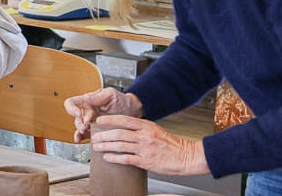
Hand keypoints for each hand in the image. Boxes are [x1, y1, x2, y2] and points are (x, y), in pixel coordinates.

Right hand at [64, 87, 142, 140]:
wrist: (133, 112)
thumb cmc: (122, 101)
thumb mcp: (111, 94)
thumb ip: (98, 96)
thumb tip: (85, 97)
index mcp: (88, 101)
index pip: (72, 103)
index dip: (71, 108)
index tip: (78, 113)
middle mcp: (87, 112)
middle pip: (75, 117)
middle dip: (80, 122)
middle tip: (86, 125)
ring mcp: (90, 123)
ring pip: (79, 127)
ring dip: (80, 131)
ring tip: (86, 132)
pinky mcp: (95, 132)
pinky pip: (85, 136)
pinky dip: (81, 138)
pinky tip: (80, 139)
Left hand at [91, 115, 208, 175]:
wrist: (187, 157)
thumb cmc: (173, 145)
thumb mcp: (157, 130)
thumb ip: (142, 129)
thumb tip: (126, 128)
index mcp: (147, 126)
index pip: (124, 120)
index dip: (110, 120)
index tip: (99, 120)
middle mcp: (145, 136)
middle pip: (118, 133)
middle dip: (103, 135)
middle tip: (94, 137)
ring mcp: (145, 149)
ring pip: (120, 145)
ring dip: (105, 146)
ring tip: (97, 147)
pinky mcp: (146, 161)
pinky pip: (126, 159)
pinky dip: (114, 158)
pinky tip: (107, 157)